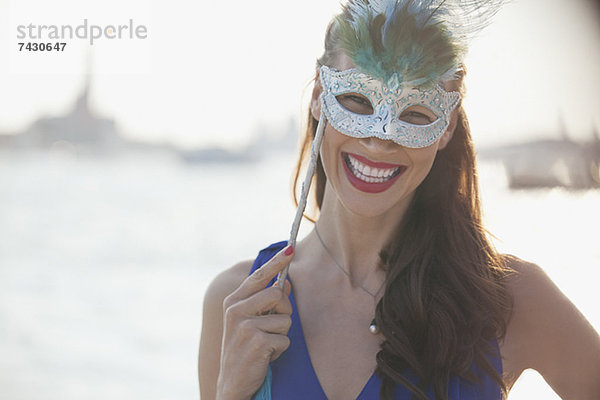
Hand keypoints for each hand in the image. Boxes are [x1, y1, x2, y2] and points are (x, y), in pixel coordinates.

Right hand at [216, 245, 293, 399]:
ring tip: (265, 344)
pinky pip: (285, 339)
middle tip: (272, 327)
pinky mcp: (256, 341)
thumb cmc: (245, 348)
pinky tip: (265, 356)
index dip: (277, 262)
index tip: (291, 249)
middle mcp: (235, 310)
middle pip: (277, 295)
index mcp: (233, 301)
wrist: (232, 382)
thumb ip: (264, 301)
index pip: (258, 276)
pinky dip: (280, 350)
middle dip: (284, 311)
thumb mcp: (250, 321)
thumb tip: (286, 282)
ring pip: (285, 319)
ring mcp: (244, 325)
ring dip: (281, 335)